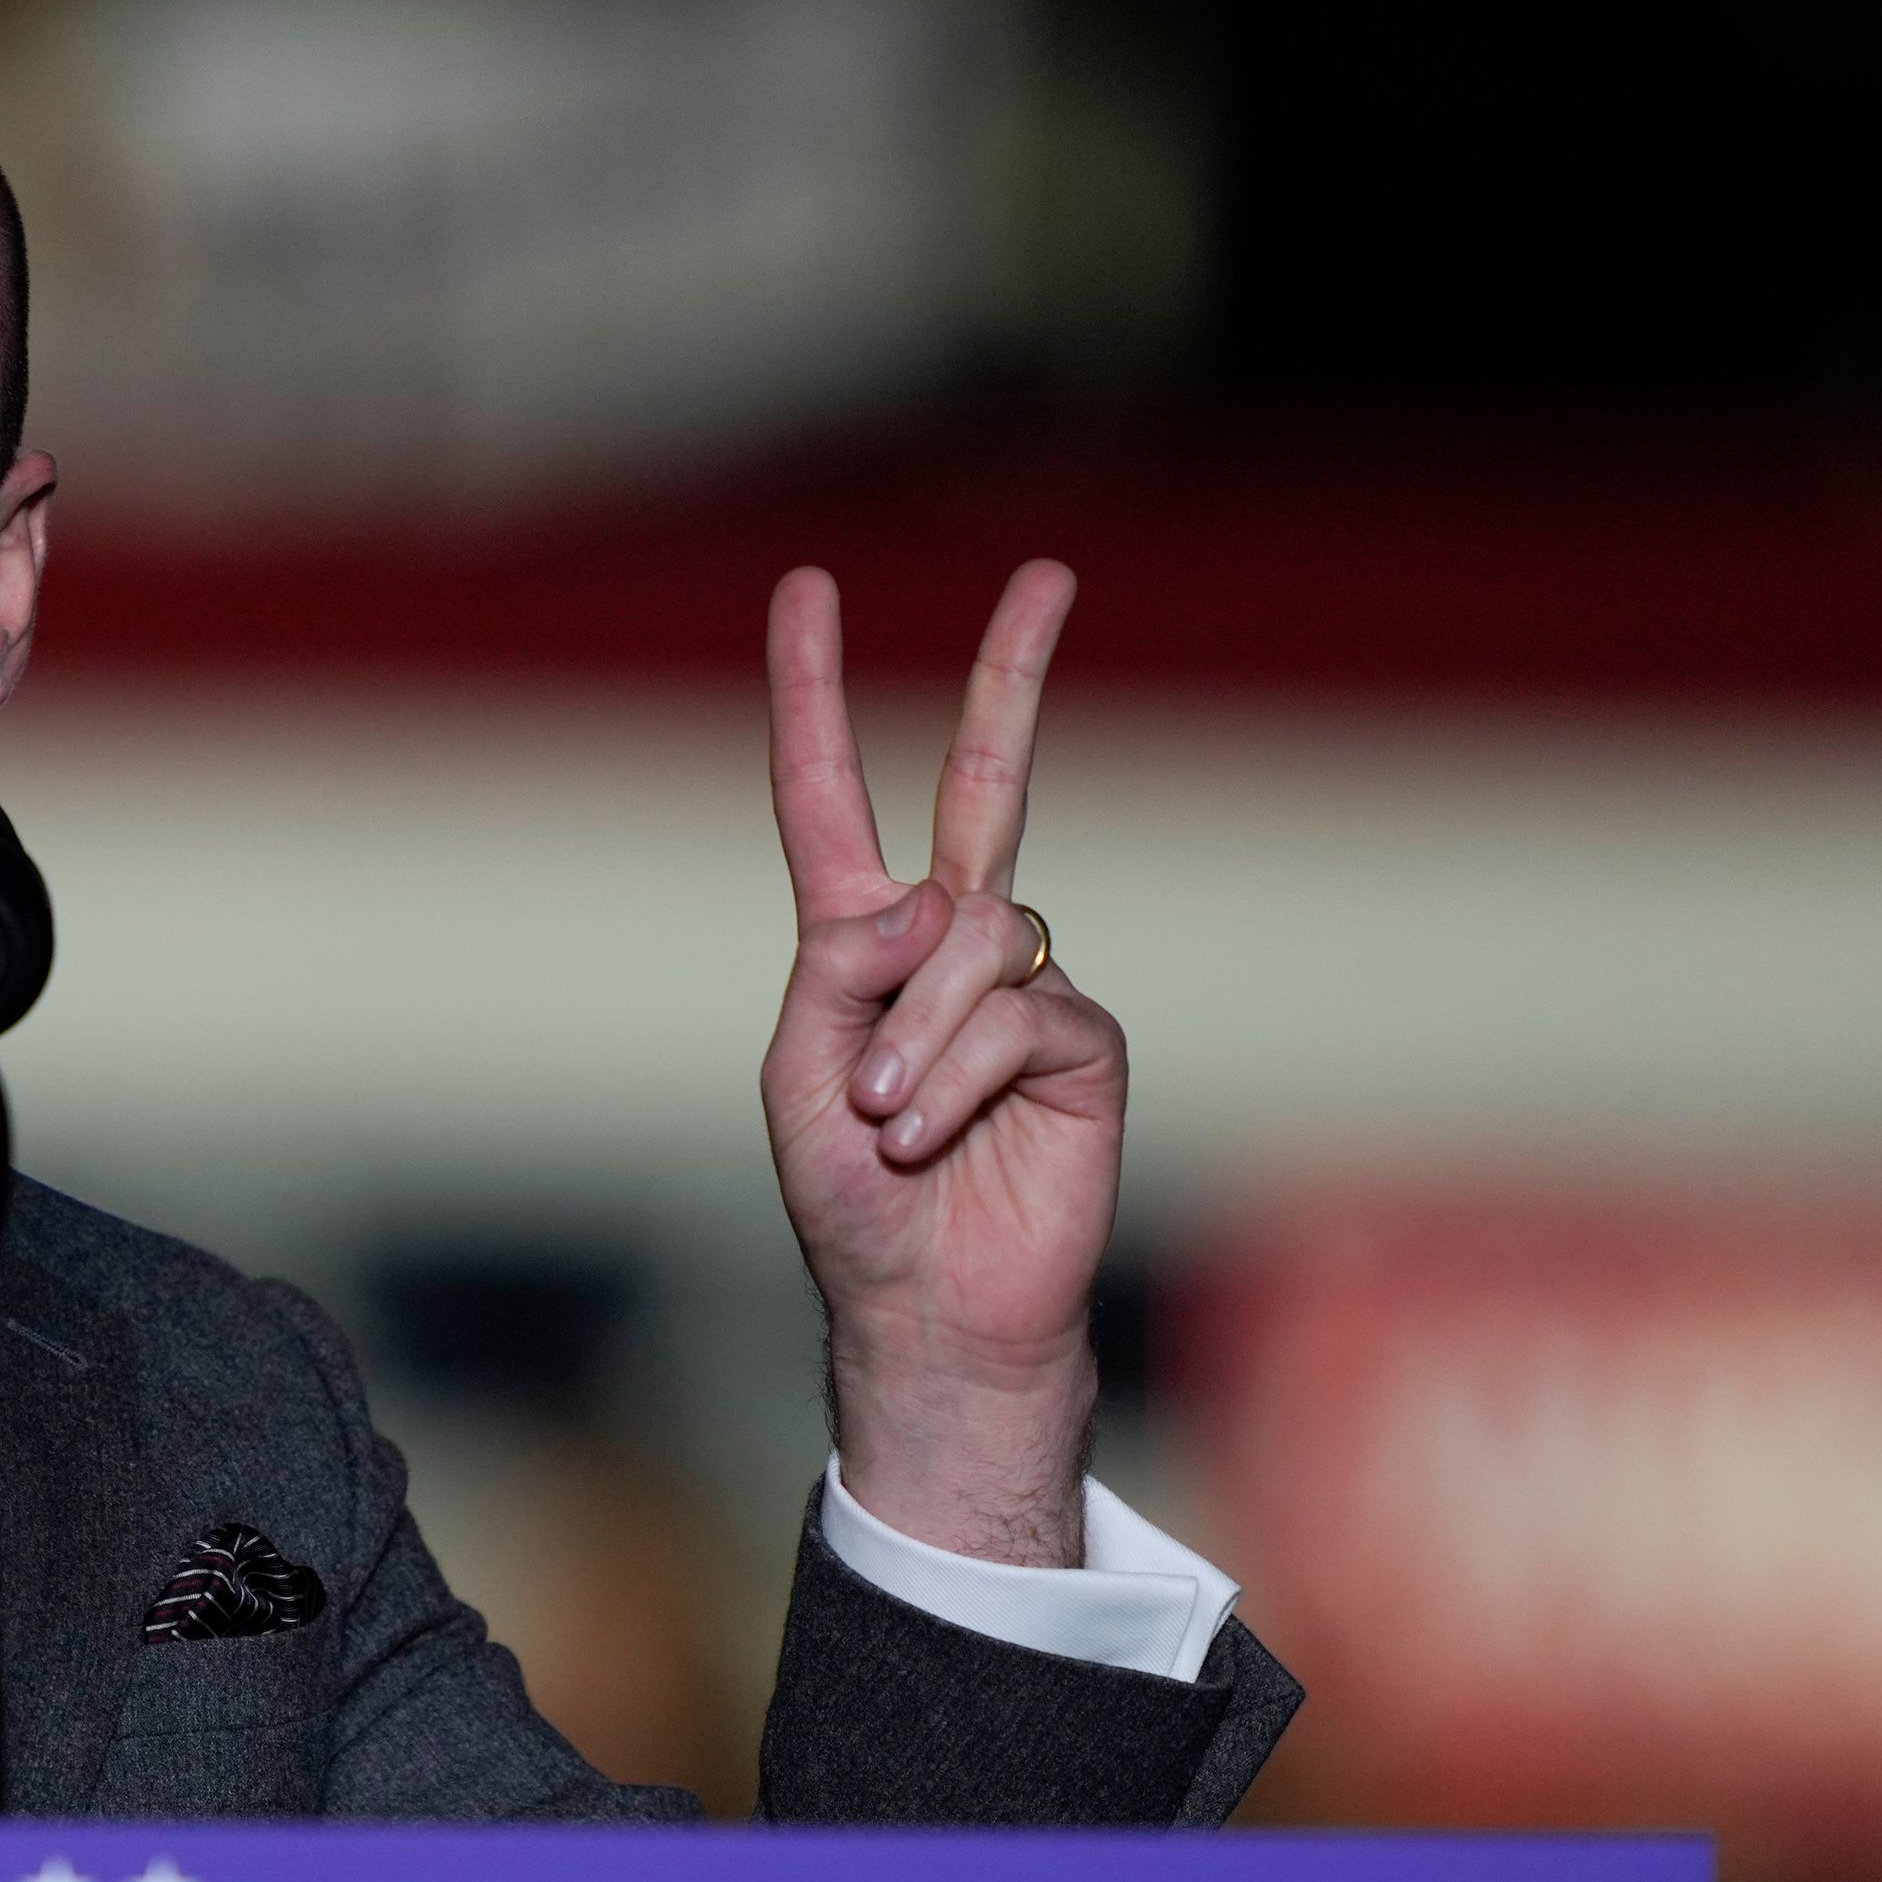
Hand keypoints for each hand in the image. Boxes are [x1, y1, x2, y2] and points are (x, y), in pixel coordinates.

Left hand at [759, 561, 1124, 1567]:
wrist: (926, 1307)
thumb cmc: (848, 1200)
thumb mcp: (797, 1075)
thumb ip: (839, 972)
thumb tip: (932, 899)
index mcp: (856, 940)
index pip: (830, 796)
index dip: (816, 696)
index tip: (806, 591)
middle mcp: (949, 944)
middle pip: (989, 783)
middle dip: (1013, 677)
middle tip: (1048, 573)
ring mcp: (1025, 986)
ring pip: (975, 935)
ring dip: (915, 1036)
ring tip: (887, 1123)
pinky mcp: (1083, 1044)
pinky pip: (1019, 1014)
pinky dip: (958, 1074)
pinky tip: (934, 1136)